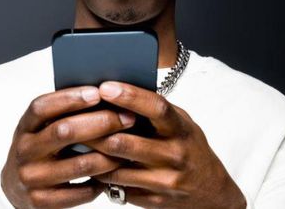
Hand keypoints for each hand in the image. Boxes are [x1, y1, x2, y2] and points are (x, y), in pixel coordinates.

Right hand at [0, 86, 136, 207]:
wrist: (15, 189)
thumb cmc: (40, 150)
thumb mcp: (42, 129)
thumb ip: (63, 114)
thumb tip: (105, 94)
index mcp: (24, 127)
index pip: (42, 107)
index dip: (69, 98)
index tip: (97, 92)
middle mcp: (24, 151)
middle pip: (64, 131)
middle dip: (101, 122)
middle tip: (127, 118)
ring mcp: (31, 178)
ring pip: (80, 164)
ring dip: (109, 155)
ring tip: (128, 146)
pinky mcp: (41, 202)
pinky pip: (81, 192)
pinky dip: (101, 182)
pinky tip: (113, 174)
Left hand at [82, 81, 246, 208]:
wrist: (211, 192)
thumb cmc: (190, 148)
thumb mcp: (182, 123)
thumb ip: (156, 111)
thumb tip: (119, 91)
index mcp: (181, 129)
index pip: (156, 108)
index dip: (130, 96)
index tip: (105, 86)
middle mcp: (174, 155)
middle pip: (124, 142)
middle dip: (95, 130)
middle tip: (73, 118)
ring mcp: (164, 181)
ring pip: (115, 168)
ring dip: (92, 155)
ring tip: (75, 141)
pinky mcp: (153, 201)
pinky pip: (118, 187)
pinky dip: (101, 175)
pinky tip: (90, 164)